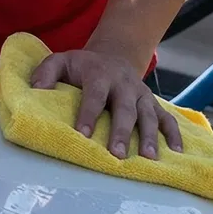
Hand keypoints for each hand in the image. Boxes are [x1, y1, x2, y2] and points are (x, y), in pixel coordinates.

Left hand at [30, 47, 183, 160]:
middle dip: (122, 132)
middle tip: (117, 154)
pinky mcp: (153, 103)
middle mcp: (124, 84)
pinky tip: (176, 153)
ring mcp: (142, 94)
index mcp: (99, 74)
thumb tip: (36, 90)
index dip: (88, 114)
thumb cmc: (82, 66)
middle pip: (125, 108)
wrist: (113, 55)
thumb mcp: (61, 61)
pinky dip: (174, 134)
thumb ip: (46, 72)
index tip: (83, 134)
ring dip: (150, 136)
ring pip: (149, 115)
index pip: (94, 95)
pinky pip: (168, 118)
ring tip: (149, 158)